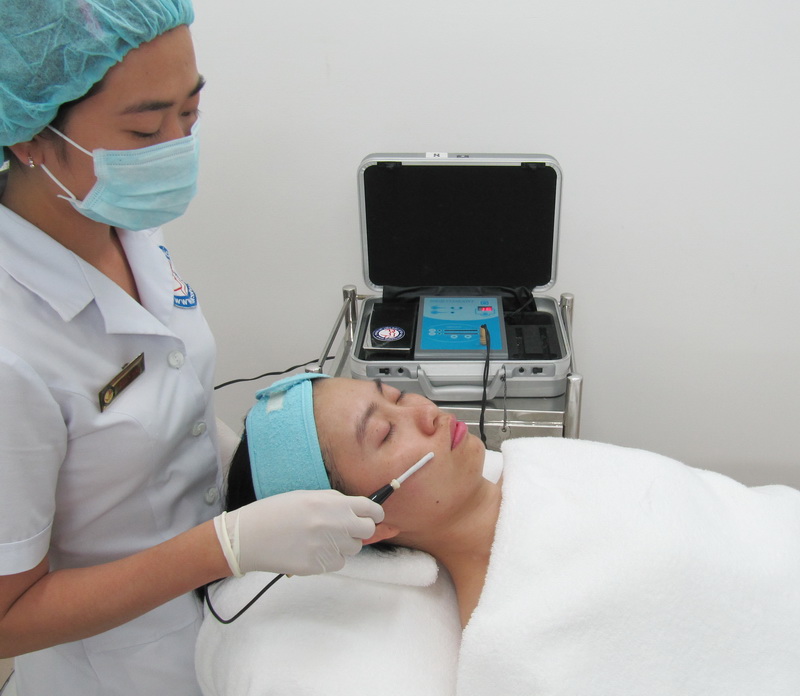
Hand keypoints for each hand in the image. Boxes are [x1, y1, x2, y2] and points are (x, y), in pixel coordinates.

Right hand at [214, 489, 384, 576]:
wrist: (250, 536)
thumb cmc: (276, 512)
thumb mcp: (308, 496)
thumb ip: (336, 503)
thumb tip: (359, 510)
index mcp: (334, 503)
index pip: (371, 509)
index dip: (374, 513)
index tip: (374, 516)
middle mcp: (335, 525)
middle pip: (367, 531)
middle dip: (361, 529)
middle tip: (346, 529)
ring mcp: (328, 547)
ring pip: (353, 549)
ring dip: (344, 544)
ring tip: (320, 538)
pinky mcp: (319, 566)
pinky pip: (338, 563)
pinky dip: (330, 559)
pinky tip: (312, 550)